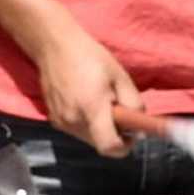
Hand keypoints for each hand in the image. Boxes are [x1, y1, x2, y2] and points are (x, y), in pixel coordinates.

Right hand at [34, 26, 142, 157]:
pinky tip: (84, 102)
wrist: (54, 47)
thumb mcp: (120, 76)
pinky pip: (76, 131)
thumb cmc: (90, 57)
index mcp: (92, 109)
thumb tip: (139, 127)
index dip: (125, 146)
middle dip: (113, 134)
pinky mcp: (53, 120)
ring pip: (88, 139)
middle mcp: (74, 121)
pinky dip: (85, 124)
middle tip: (117, 110)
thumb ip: (134, 104)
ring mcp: (61, 122)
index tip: (131, 133)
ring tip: (98, 103)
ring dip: (99, 129)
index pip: (110, 147)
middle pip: (100, 144)